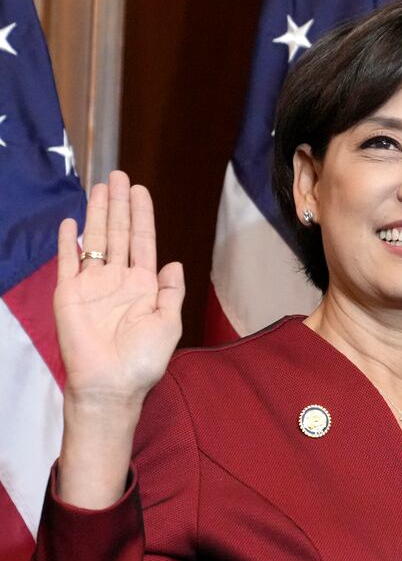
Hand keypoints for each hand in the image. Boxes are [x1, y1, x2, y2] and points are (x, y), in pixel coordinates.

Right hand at [55, 171, 183, 409]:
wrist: (111, 385)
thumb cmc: (143, 360)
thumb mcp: (169, 323)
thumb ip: (171, 292)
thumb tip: (174, 263)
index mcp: (143, 286)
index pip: (142, 242)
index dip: (141, 216)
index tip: (141, 191)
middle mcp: (117, 280)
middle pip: (117, 233)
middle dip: (118, 205)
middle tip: (119, 175)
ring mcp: (92, 285)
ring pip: (94, 240)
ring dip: (97, 214)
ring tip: (100, 186)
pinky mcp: (69, 295)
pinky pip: (68, 263)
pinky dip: (68, 243)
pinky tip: (72, 222)